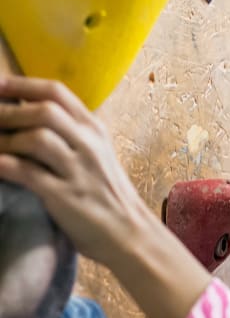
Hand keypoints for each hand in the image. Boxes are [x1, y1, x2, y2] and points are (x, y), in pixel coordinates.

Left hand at [0, 75, 148, 267]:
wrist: (128, 232)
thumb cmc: (107, 195)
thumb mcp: (96, 155)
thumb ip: (71, 134)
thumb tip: (30, 115)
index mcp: (94, 130)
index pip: (57, 93)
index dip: (22, 85)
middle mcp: (89, 144)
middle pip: (44, 111)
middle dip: (7, 111)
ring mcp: (79, 170)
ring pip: (35, 138)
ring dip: (4, 139)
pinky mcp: (66, 195)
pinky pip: (27, 173)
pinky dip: (2, 165)